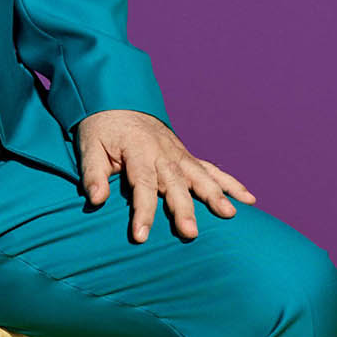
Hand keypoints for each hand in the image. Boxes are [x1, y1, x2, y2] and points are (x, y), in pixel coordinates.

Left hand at [75, 110, 256, 242]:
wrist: (118, 100)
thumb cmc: (101, 128)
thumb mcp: (88, 147)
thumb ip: (93, 174)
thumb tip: (96, 200)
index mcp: (138, 151)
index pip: (142, 185)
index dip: (143, 211)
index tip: (141, 236)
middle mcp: (163, 153)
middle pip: (175, 184)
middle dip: (184, 209)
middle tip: (190, 233)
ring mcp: (178, 154)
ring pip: (199, 176)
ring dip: (215, 195)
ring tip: (230, 214)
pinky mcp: (186, 156)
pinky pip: (210, 169)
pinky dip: (230, 183)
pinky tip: (248, 199)